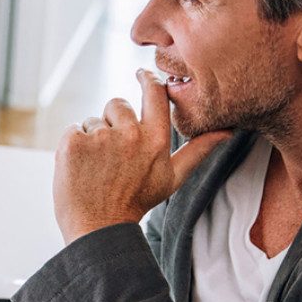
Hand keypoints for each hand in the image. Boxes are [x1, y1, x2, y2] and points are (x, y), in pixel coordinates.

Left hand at [53, 69, 230, 243]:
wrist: (98, 228)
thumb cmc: (136, 202)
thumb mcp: (173, 178)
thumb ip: (198, 150)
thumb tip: (228, 130)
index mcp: (156, 140)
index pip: (154, 93)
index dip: (147, 79)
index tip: (142, 73)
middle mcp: (129, 134)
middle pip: (117, 104)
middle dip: (113, 123)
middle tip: (114, 158)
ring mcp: (99, 137)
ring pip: (94, 120)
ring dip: (93, 138)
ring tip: (98, 168)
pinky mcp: (73, 142)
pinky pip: (74, 130)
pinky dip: (74, 146)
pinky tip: (81, 168)